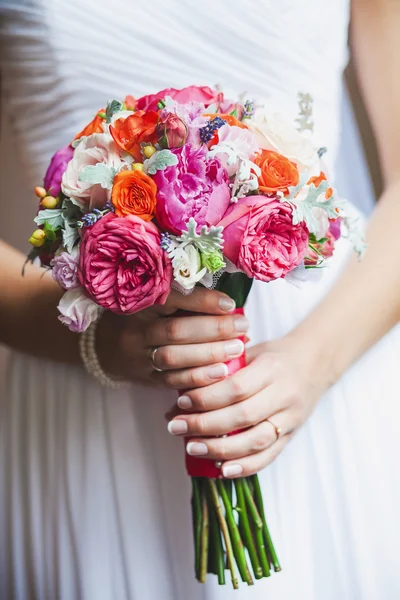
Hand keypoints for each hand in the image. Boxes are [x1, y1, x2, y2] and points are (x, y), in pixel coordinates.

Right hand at [96, 287, 249, 386]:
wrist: (106, 347)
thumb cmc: (142, 317)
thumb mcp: (155, 301)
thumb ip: (186, 301)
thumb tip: (230, 305)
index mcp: (139, 303)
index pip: (170, 298)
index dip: (201, 301)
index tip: (230, 304)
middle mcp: (136, 329)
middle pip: (174, 330)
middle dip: (213, 329)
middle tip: (242, 326)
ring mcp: (138, 356)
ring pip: (173, 357)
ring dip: (209, 354)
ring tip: (237, 349)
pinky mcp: (145, 378)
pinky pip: (171, 381)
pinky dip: (198, 377)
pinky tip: (221, 373)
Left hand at [167, 335, 330, 476]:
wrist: (314, 364)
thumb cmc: (273, 357)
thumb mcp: (249, 353)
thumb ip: (218, 374)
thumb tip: (179, 401)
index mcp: (271, 368)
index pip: (235, 387)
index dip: (206, 398)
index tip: (181, 403)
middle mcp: (284, 394)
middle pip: (242, 416)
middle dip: (205, 425)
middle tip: (176, 427)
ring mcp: (291, 418)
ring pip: (255, 441)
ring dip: (220, 449)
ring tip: (192, 448)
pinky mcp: (292, 436)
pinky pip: (269, 456)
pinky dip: (245, 466)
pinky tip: (222, 470)